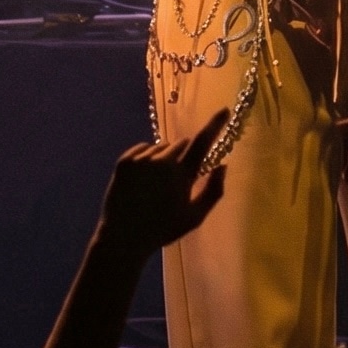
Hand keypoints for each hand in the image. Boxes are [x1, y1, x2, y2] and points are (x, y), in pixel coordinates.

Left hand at [95, 112, 227, 263]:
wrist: (123, 238)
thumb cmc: (163, 230)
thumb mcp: (194, 218)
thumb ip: (213, 191)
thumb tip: (223, 166)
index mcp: (182, 174)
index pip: (202, 142)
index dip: (215, 124)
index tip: (224, 110)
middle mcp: (162, 161)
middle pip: (181, 145)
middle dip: (184, 156)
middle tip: (177, 180)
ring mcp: (142, 159)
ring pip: (162, 148)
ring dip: (165, 159)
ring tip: (156, 185)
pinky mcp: (125, 161)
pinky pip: (143, 149)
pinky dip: (147, 158)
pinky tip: (143, 181)